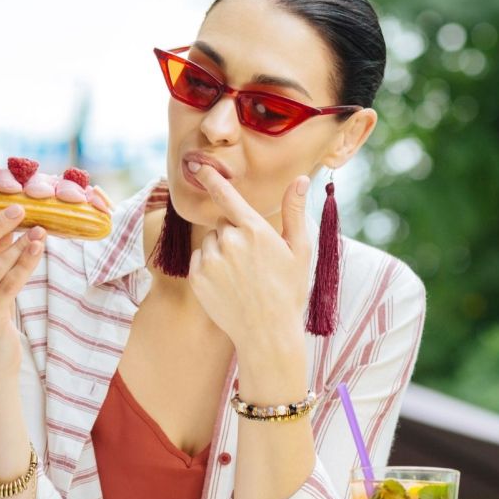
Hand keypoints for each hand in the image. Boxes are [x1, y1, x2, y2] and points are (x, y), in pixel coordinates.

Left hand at [187, 163, 310, 349]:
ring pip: (210, 242)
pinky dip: (209, 267)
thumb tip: (301, 180)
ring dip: (221, 251)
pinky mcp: (198, 277)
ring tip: (241, 276)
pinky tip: (228, 285)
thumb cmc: (289, 292)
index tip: (197, 164)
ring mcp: (211, 260)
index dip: (211, 178)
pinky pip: (199, 260)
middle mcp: (230, 241)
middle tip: (253, 262)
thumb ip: (295, 212)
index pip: (227, 196)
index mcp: (256, 230)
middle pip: (223, 224)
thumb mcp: (300, 251)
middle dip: (234, 234)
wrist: (267, 333)